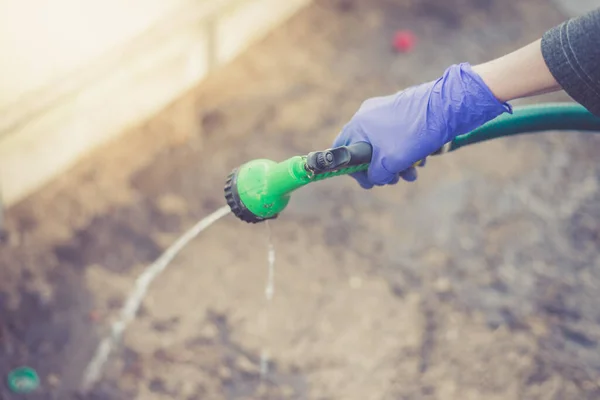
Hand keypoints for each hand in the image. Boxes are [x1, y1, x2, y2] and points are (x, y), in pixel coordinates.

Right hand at [332, 63, 510, 188]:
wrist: (448, 107)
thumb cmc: (414, 134)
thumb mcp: (389, 162)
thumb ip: (375, 175)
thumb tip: (376, 178)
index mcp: (359, 123)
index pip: (342, 149)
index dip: (353, 170)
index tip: (369, 182)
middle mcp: (370, 115)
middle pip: (367, 151)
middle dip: (381, 170)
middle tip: (394, 180)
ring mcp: (388, 112)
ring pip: (386, 147)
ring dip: (397, 165)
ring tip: (412, 174)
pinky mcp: (405, 113)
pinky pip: (399, 138)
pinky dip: (407, 152)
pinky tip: (422, 160)